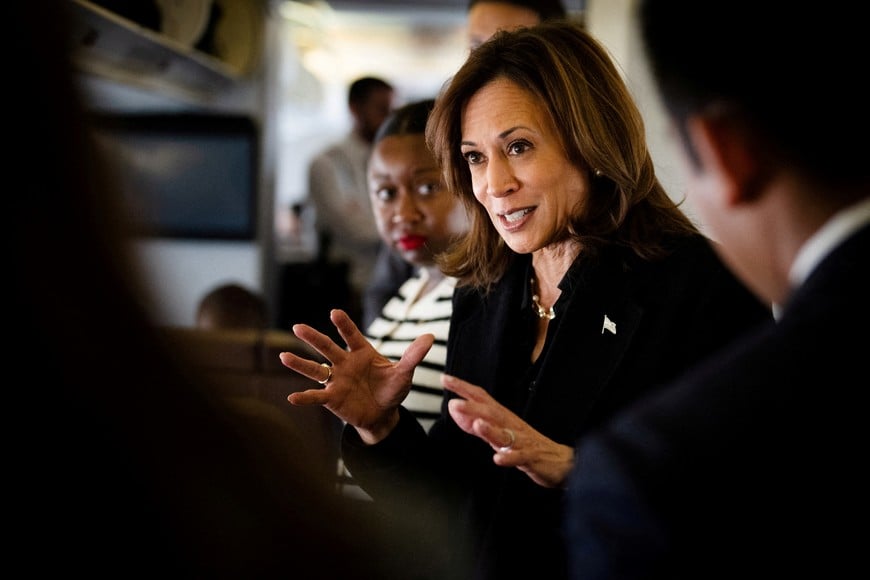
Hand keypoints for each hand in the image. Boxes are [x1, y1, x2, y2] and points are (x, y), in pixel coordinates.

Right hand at [279, 309, 434, 443]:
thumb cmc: (392, 389)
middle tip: (298, 327)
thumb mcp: (405, 373)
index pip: (351, 335)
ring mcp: (336, 380)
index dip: (344, 324)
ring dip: (300, 364)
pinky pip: (316, 396)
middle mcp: (344, 363)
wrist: (384, 414)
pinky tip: (291, 398)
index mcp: (362, 352)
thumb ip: (413, 355)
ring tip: (283, 356)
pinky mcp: (332, 398)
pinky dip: (305, 397)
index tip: (334, 313)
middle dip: (313, 338)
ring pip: (315, 370)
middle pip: (327, 348)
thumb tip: (430, 337)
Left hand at [442, 374, 574, 488]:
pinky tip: (498, 458)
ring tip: (477, 425)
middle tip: (454, 403)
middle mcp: (510, 425)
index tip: (445, 379)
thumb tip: (454, 409)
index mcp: (502, 417)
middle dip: (472, 407)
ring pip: (504, 433)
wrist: (559, 460)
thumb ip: (475, 423)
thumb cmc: (525, 444)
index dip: (463, 388)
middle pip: (490, 413)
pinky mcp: (531, 456)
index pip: (481, 398)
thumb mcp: (497, 433)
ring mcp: (521, 440)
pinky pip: (519, 456)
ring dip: (490, 429)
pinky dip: (509, 457)